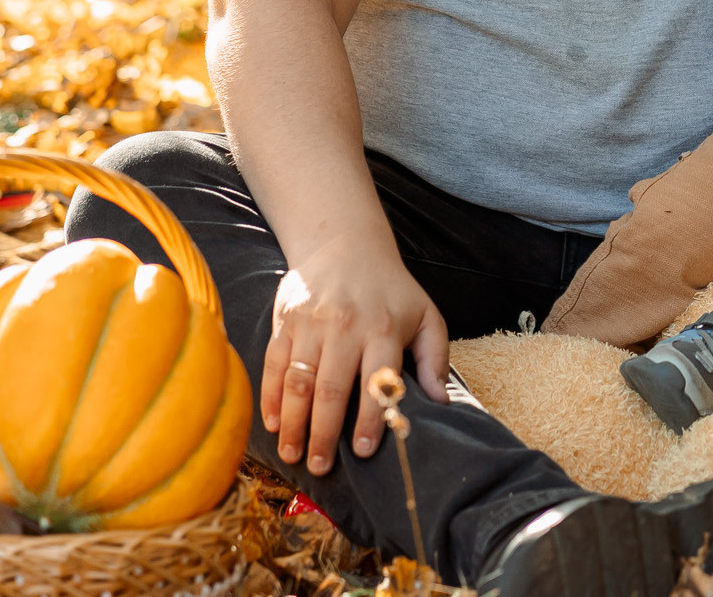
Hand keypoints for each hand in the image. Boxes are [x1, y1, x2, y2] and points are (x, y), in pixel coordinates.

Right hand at [263, 240, 447, 476]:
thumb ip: (435, 358)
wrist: (344, 243)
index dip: (371, 419)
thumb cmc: (390, 290)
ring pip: (298, 381)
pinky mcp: (285, 321)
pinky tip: (273, 424)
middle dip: (323, 434)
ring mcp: (311, 324)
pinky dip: (270, 397)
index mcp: (384, 329)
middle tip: (320, 468)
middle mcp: (345, 327)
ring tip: (293, 455)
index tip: (364, 451)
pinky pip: (273, 364)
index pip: (377, 381)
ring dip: (293, 424)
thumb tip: (442, 403)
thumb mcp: (426, 315)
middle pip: (331, 389)